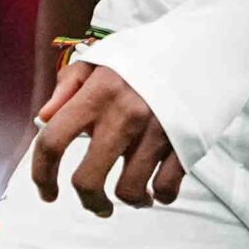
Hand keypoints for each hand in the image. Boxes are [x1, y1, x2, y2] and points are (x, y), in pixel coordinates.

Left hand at [21, 53, 183, 211]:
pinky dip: (160, 195)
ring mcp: (156, 132)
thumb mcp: (103, 57)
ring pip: (128, 192)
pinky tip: (157, 186)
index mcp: (97, 93)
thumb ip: (69, 86)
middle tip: (94, 202)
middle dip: (88, 201)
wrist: (207, 46)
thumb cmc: (149, 54)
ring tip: (133, 194)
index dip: (41, 174)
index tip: (48, 192)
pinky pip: (166, 188)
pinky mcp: (185, 144)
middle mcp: (123, 115)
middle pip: (88, 181)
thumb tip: (44, 117)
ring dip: (128, 200)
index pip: (52, 142)